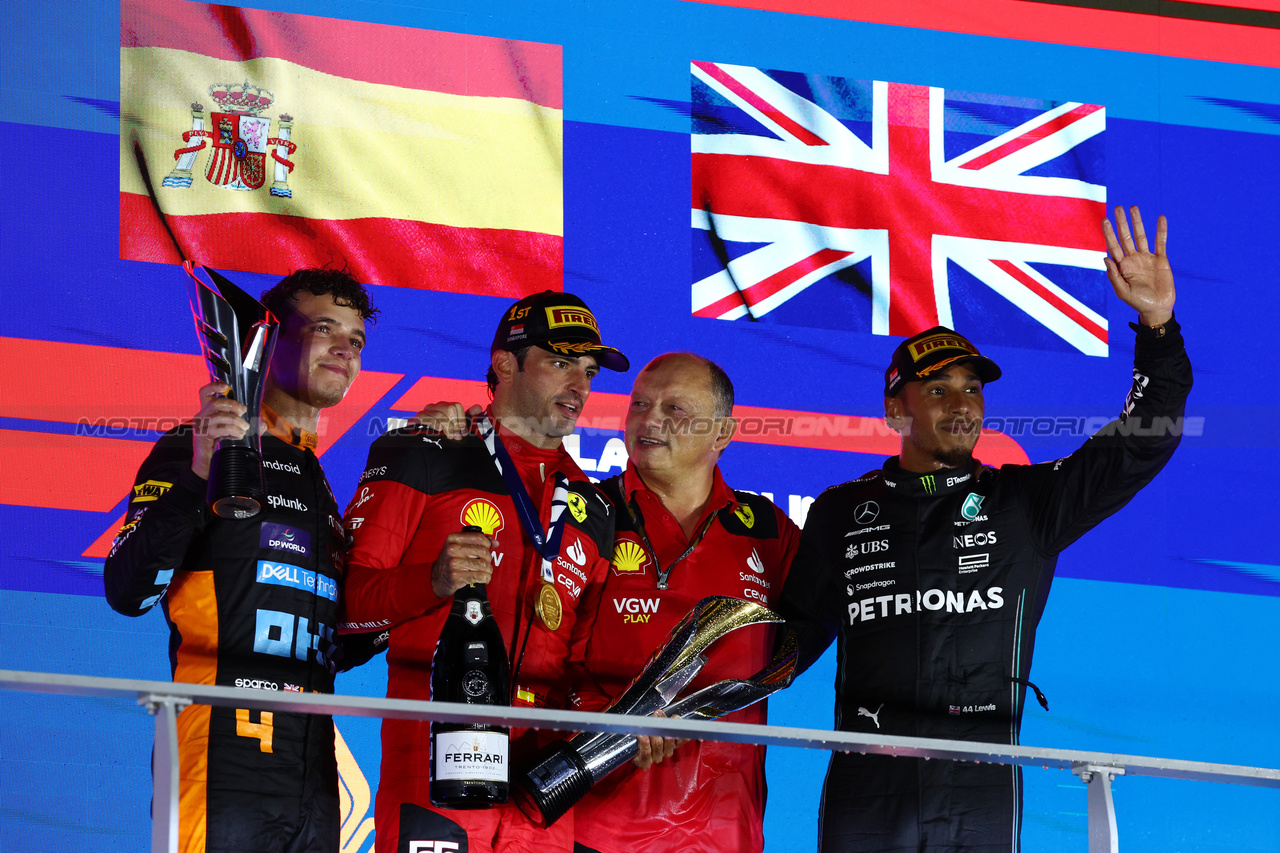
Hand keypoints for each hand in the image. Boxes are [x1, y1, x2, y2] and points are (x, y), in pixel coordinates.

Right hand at [192, 381, 248, 479]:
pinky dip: (232, 431)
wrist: (207, 464)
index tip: (226, 386)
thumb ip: (248, 426)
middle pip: (215, 403)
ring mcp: (200, 426)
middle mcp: (201, 416)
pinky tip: (238, 435)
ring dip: (236, 421)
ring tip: (244, 428)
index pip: (205, 393)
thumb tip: (262, 423)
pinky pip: (220, 429)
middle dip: (233, 405)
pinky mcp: (202, 436)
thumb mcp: (234, 432)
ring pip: (219, 416)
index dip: (213, 386)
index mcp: (207, 411)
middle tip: (244, 411)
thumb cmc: (220, 445)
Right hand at [410, 402, 481, 439]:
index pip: (456, 406)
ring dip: (447, 427)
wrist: (428, 447)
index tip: (462, 432)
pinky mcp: (416, 418)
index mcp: (447, 407)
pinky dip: (433, 424)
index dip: (461, 420)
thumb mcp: (459, 428)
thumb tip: (478, 408)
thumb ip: (469, 418)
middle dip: (455, 425)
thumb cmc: (446, 436)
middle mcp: (437, 406)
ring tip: (449, 437)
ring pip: (439, 414)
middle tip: (456, 437)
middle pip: (449, 409)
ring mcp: (426, 411)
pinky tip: (438, 430)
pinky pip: (425, 417)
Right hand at [431, 530, 494, 596]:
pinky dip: (486, 578)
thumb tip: (495, 543)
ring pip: (483, 565)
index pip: (478, 537)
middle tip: (486, 562)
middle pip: (482, 551)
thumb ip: (477, 542)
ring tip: (486, 571)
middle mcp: (452, 549)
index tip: (488, 548)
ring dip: (488, 570)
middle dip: (489, 558)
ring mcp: (454, 563)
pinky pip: (479, 576)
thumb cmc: (451, 560)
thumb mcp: (459, 546)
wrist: (437, 578)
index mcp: (453, 539)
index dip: (487, 543)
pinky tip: (484, 578)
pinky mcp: (456, 577)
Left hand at [631, 710, 687, 770]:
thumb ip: (661, 721)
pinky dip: (644, 742)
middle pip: (669, 738)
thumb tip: (660, 713)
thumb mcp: (654, 727)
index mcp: (671, 744)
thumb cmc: (643, 735)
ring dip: (652, 732)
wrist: (628, 750)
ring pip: (658, 744)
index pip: (681, 737)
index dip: (680, 728)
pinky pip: (647, 752)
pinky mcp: (645, 763)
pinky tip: (642, 736)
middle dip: (663, 724)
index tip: (675, 718)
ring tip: (647, 723)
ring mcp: (656, 758)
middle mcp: (665, 752)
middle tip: (658, 714)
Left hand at [1102, 206, 1174, 326]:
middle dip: (1122, 223)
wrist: (1157, 308)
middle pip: (1126, 237)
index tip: (1104, 219)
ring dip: (1138, 222)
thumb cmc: (1137, 302)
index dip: (1109, 233)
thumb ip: (1114, 275)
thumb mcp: (1122, 291)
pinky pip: (1161, 242)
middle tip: (1118, 207)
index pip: (1113, 245)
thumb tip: (1105, 257)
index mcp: (1122, 266)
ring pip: (1141, 236)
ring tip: (1134, 207)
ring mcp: (1147, 258)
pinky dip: (1161, 230)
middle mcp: (1133, 259)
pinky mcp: (1161, 259)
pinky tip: (1160, 218)